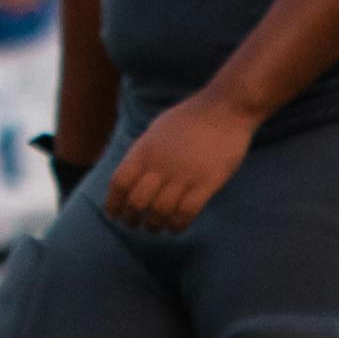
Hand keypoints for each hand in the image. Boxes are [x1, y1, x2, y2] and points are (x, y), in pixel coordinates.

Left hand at [98, 92, 257, 232]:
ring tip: (155, 228)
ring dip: (154, 226)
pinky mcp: (206, 183)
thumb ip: (142, 154)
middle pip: (136, 202)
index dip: (113, 203)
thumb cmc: (190, 119)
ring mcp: (183, 175)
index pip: (119, 183)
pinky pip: (186, 214)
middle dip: (132, 219)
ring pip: (160, 212)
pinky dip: (178, 226)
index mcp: (144, 151)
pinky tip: (176, 228)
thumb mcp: (156, 131)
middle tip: (135, 225)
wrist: (225, 108)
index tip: (114, 215)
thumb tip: (130, 177)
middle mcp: (160, 165)